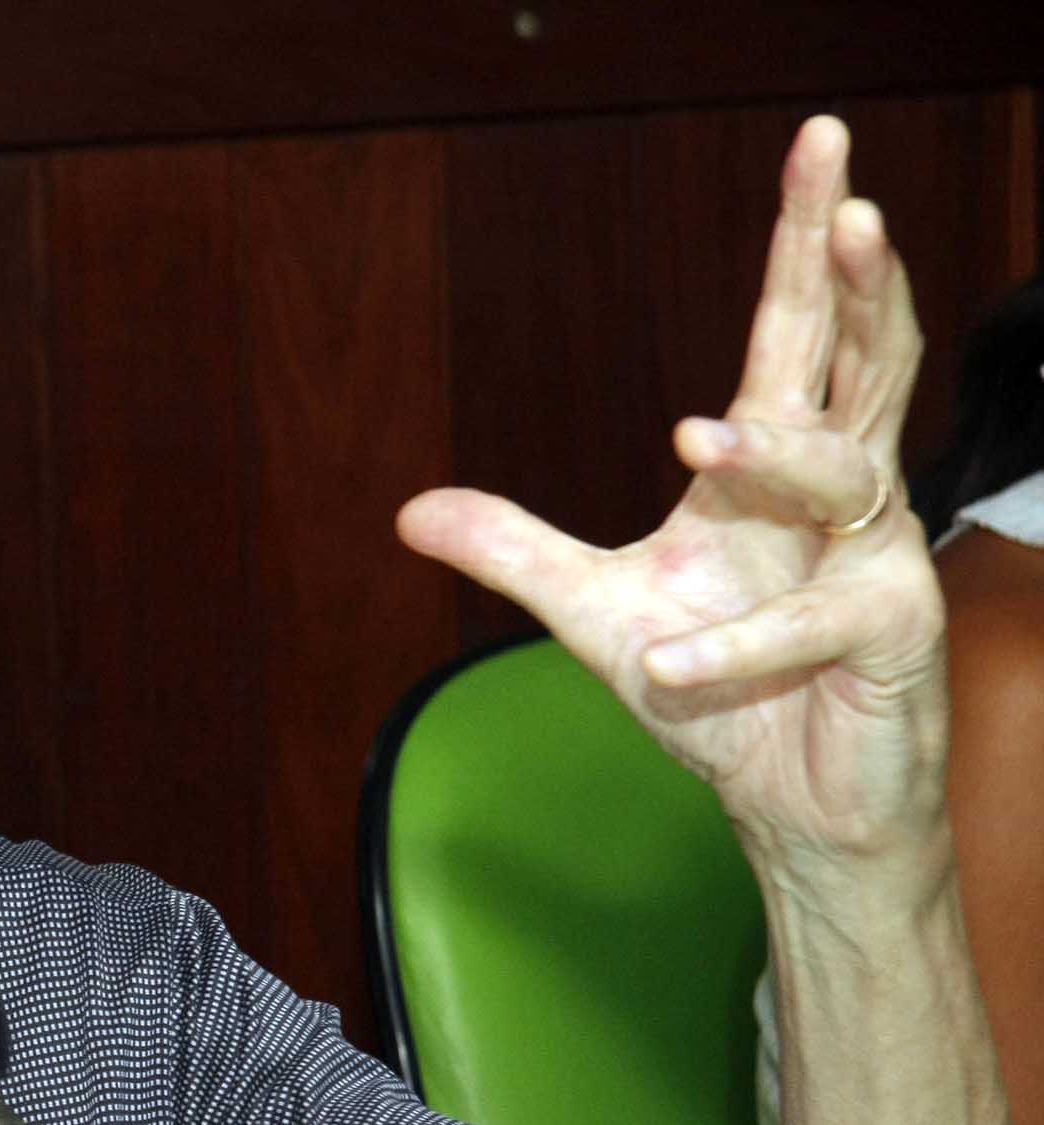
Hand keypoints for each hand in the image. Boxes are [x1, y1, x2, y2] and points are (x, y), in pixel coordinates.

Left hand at [399, 116, 944, 864]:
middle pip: (864, 357)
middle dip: (857, 277)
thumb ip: (512, 551)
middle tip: (851, 203)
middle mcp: (839, 494)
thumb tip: (408, 510)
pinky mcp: (890, 632)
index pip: (795, 332)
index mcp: (773, 465)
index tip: (820, 148)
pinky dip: (734, 645)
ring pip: (844, 471)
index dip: (806, 241)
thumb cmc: (720, 696)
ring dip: (773, 452)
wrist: (789, 803)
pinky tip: (676, 669)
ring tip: (695, 435)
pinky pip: (811, 620)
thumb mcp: (594, 612)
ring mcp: (875, 558)